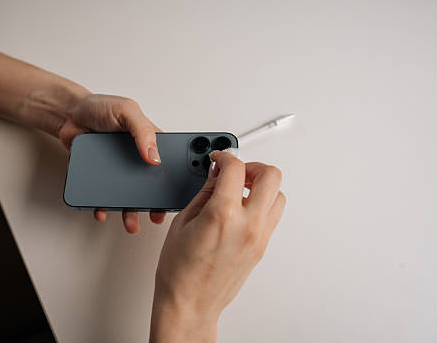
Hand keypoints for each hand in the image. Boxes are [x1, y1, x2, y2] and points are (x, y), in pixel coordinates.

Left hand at [58, 93, 165, 233]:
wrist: (68, 114)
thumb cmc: (100, 107)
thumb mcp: (127, 111)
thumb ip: (142, 131)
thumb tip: (154, 156)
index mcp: (148, 141)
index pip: (167, 163)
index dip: (172, 180)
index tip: (175, 195)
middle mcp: (136, 158)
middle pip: (149, 186)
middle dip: (153, 204)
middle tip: (155, 216)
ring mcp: (118, 170)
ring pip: (127, 196)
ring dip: (130, 212)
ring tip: (131, 222)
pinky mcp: (100, 177)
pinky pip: (103, 196)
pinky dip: (103, 207)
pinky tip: (103, 211)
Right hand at [150, 151, 285, 342]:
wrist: (189, 302)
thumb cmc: (179, 270)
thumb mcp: (183, 221)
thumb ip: (204, 193)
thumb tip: (215, 175)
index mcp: (223, 214)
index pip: (236, 168)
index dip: (225, 156)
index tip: (218, 158)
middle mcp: (248, 224)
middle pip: (271, 176)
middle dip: (252, 166)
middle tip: (235, 170)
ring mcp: (259, 237)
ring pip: (278, 195)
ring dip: (261, 186)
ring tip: (239, 188)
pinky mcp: (262, 247)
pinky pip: (273, 215)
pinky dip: (262, 203)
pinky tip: (241, 206)